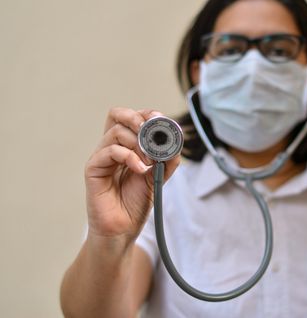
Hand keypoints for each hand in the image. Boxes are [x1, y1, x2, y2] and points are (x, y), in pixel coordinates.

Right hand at [84, 108, 179, 239]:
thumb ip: (168, 158)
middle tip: (152, 131)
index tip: (161, 120)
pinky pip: (109, 151)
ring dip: (139, 143)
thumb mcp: (159, 176)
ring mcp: (101, 156)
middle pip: (118, 115)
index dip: (146, 114)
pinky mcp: (94, 169)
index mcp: (126, 145)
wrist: (123, 228)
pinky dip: (129, 157)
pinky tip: (141, 169)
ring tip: (149, 162)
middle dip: (138, 118)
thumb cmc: (136, 202)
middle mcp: (112, 146)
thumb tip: (176, 138)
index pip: (132, 117)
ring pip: (117, 132)